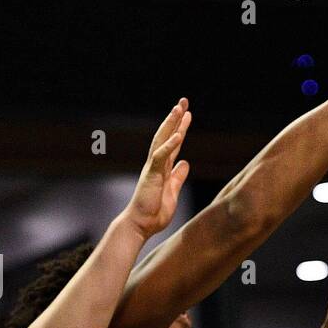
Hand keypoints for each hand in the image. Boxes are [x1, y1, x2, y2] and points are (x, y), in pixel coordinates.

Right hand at [122, 99, 191, 237]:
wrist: (140, 226)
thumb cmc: (154, 212)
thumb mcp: (173, 191)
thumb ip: (178, 177)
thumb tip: (185, 163)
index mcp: (163, 167)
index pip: (174, 143)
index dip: (180, 128)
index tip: (187, 113)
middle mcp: (157, 164)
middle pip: (167, 136)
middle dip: (175, 118)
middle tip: (183, 101)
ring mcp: (153, 168)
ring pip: (162, 141)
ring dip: (170, 124)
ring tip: (179, 108)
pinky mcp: (151, 175)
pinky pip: (161, 156)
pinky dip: (170, 145)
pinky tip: (179, 134)